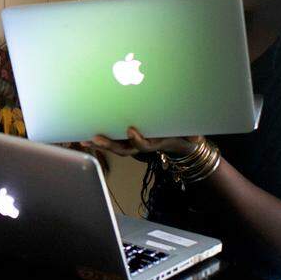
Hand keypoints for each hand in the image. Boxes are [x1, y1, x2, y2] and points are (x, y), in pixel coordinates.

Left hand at [79, 127, 200, 157]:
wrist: (179, 141)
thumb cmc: (184, 135)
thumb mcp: (191, 135)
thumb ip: (192, 137)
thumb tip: (195, 138)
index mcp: (155, 142)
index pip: (144, 145)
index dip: (137, 140)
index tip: (132, 131)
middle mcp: (141, 144)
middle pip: (123, 148)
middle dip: (109, 144)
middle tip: (96, 138)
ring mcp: (133, 143)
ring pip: (115, 145)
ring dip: (99, 143)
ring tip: (85, 139)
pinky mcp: (127, 138)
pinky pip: (113, 139)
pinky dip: (100, 138)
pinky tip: (87, 136)